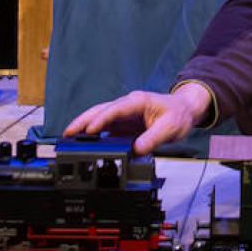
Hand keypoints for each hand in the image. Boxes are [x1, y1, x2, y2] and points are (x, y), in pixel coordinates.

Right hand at [63, 84, 210, 154]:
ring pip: (99, 117)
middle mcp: (127, 105)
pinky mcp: (123, 124)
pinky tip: (84, 143)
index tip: (89, 130)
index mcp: (137, 101)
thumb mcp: (171, 127)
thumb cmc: (178, 114)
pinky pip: (105, 127)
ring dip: (84, 126)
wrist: (184, 111)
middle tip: (67, 133)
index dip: (101, 120)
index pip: (115, 109)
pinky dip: (93, 134)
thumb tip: (137, 149)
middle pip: (100, 111)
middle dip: (83, 121)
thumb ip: (154, 138)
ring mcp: (124, 114)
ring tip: (68, 138)